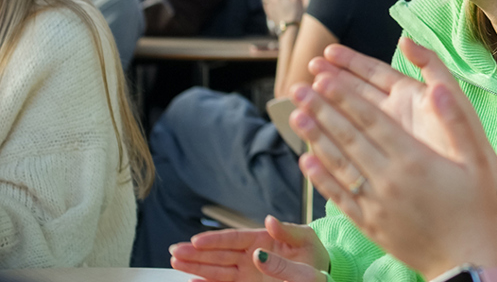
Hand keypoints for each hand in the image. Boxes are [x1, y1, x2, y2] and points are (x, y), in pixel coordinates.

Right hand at [170, 215, 328, 281]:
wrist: (320, 272)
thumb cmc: (314, 253)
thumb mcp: (306, 238)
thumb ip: (288, 231)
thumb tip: (270, 221)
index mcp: (262, 238)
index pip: (234, 238)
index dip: (214, 239)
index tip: (196, 240)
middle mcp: (250, 254)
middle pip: (219, 253)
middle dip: (196, 253)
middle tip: (176, 252)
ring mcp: (247, 271)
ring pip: (217, 268)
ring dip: (196, 266)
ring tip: (176, 262)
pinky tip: (192, 281)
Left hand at [290, 39, 496, 278]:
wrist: (466, 261)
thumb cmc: (475, 208)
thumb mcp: (476, 161)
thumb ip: (457, 122)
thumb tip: (439, 89)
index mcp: (414, 159)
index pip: (371, 120)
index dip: (346, 97)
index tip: (325, 78)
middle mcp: (389, 179)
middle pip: (348, 137)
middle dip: (321, 109)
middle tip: (299, 88)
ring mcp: (376, 203)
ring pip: (338, 164)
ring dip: (315, 138)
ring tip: (296, 116)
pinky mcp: (369, 224)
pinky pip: (339, 196)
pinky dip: (320, 178)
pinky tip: (305, 160)